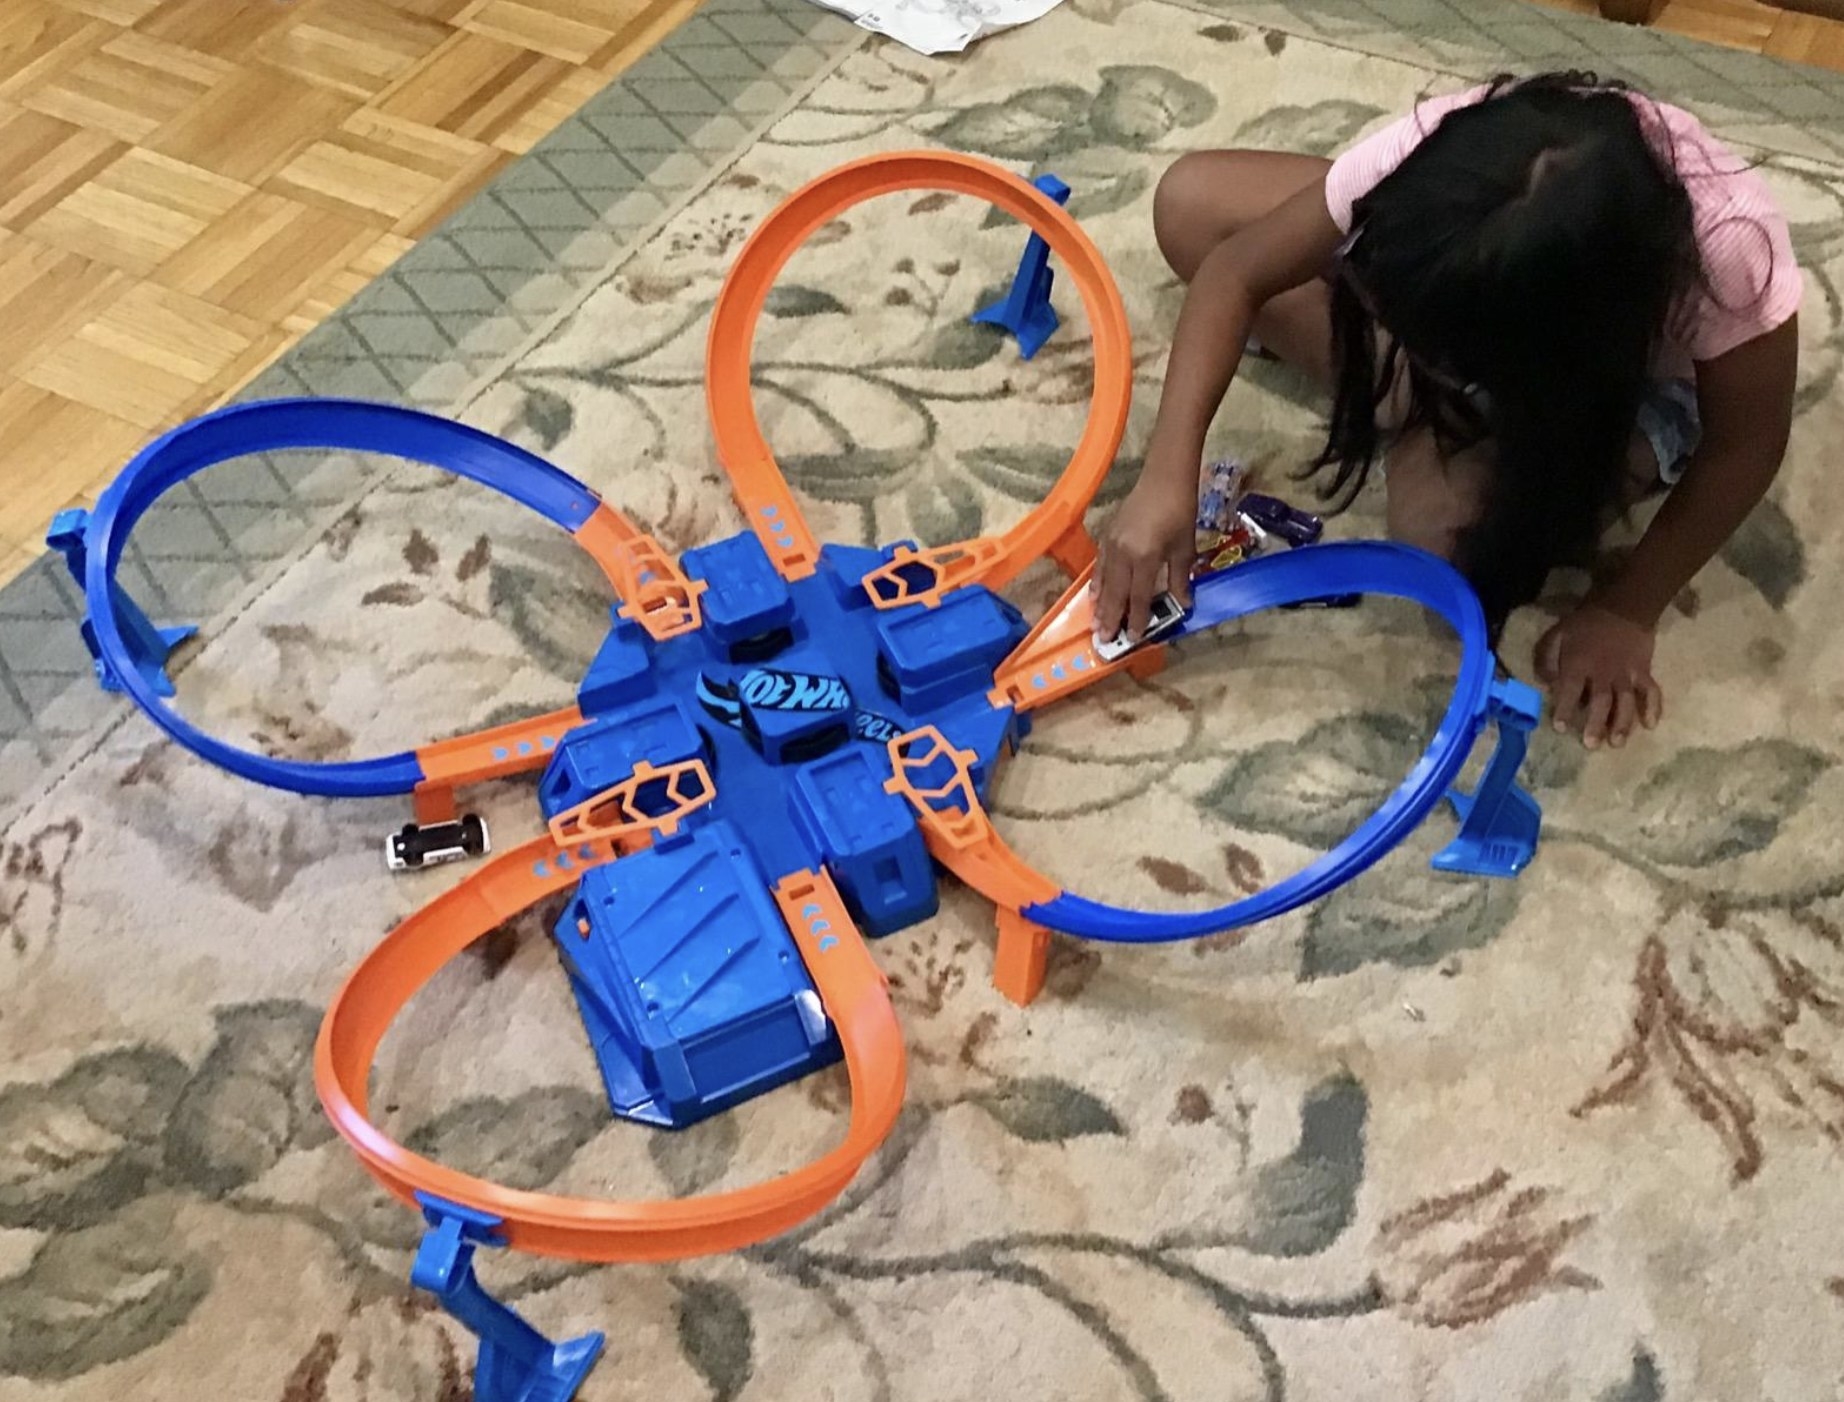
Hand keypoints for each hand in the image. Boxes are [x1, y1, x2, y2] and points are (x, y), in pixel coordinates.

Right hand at [1092, 470, 1197, 644]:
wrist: (1164, 478)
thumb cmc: (1180, 511)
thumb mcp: (1185, 548)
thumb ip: (1180, 578)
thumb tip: (1184, 604)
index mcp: (1144, 557)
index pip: (1138, 596)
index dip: (1137, 619)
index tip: (1133, 638)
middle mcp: (1123, 553)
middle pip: (1116, 593)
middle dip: (1110, 618)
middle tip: (1104, 640)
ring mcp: (1111, 544)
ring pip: (1104, 581)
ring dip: (1100, 604)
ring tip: (1095, 624)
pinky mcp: (1107, 535)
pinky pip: (1099, 566)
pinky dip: (1097, 583)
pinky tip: (1095, 595)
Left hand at [1535, 603, 1660, 749]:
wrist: (1621, 607)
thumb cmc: (1584, 624)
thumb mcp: (1556, 635)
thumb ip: (1546, 658)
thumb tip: (1545, 683)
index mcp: (1578, 664)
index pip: (1569, 690)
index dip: (1564, 709)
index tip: (1560, 728)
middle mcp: (1603, 673)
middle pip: (1600, 701)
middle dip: (1595, 724)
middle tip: (1591, 745)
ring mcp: (1626, 673)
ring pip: (1626, 702)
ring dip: (1622, 723)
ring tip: (1617, 743)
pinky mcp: (1644, 672)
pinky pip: (1651, 691)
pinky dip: (1653, 708)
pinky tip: (1650, 725)